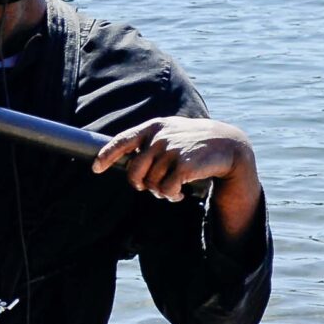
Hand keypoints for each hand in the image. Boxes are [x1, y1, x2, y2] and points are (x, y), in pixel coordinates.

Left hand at [91, 117, 255, 202]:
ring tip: (172, 189)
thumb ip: (148, 143)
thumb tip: (125, 164)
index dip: (107, 155)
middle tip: (150, 188)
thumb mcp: (170, 133)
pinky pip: (166, 190)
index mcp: (153, 127)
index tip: (96, 168)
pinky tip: (179, 194)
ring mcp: (172, 150)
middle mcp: (159, 137)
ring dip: (160, 192)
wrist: (228, 143)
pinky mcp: (184, 165)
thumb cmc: (192, 141)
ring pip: (151, 183)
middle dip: (140, 184)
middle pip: (134, 172)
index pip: (122, 141)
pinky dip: (171, 196)